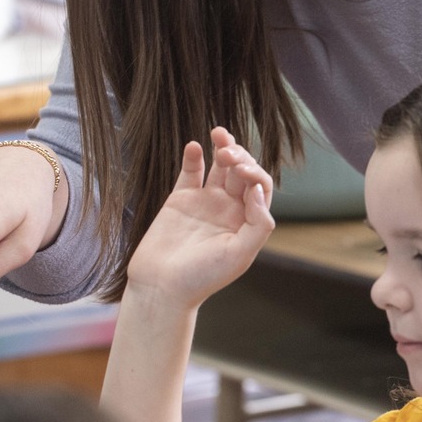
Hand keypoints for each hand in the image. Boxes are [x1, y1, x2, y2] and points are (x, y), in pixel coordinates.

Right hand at [123, 128, 274, 311]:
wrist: (161, 288)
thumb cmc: (202, 277)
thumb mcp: (240, 254)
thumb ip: (258, 223)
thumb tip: (258, 189)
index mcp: (247, 221)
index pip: (260, 186)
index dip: (256, 173)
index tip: (243, 175)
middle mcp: (230, 209)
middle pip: (242, 171)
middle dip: (240, 156)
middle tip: (228, 155)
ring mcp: (205, 202)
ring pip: (219, 166)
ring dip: (223, 147)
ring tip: (219, 133)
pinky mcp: (180, 199)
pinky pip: (191, 172)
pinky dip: (194, 156)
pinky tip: (195, 146)